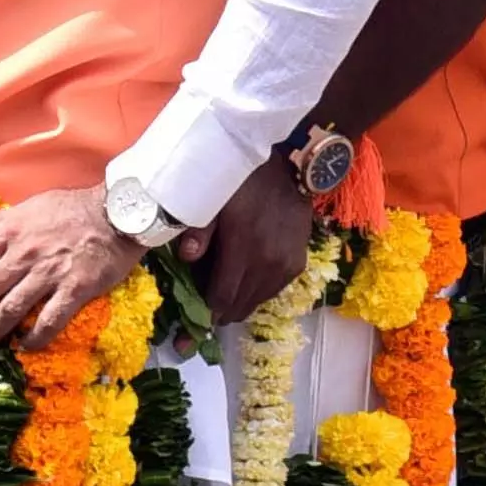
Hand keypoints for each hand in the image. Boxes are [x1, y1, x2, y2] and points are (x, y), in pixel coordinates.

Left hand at [0, 186, 142, 352]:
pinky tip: (25, 345)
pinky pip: (48, 322)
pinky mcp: (75, 289)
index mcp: (10, 232)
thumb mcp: (27, 207)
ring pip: (9, 310)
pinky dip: (33, 339)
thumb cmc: (71, 209)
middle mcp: (24, 254)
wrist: (119, 213)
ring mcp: (49, 273)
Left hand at [187, 155, 321, 320]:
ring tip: (228, 294)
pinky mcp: (298, 263)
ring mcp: (286, 266)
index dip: (207, 311)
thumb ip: (200, 230)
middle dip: (221, 312)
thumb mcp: (215, 198)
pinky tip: (249, 281)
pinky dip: (259, 292)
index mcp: (243, 249)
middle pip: (240, 305)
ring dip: (241, 302)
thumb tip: (187, 258)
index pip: (222, 297)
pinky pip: (274, 290)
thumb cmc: (245, 182)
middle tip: (208, 307)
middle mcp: (268, 264)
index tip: (195, 315)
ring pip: (258, 301)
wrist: (290, 170)